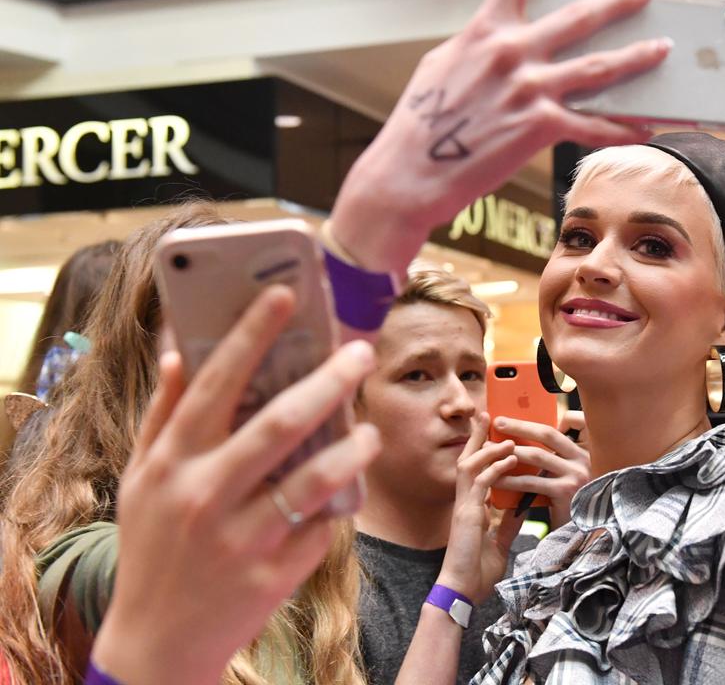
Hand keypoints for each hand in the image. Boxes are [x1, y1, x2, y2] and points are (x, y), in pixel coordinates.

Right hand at [91, 286, 380, 684]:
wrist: (155, 642)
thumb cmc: (152, 546)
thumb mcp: (141, 479)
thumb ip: (163, 414)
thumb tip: (182, 350)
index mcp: (172, 464)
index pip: (216, 385)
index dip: (252, 336)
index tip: (284, 295)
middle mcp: (205, 496)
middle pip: (278, 425)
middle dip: (326, 382)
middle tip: (360, 352)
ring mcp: (243, 539)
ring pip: (314, 480)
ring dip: (353, 448)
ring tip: (370, 430)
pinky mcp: (275, 575)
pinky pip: (320, 527)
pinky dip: (336, 504)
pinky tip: (343, 491)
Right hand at [330, 0, 669, 273]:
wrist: (411, 173)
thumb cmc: (419, 127)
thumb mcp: (441, 68)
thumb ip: (477, 49)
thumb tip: (498, 46)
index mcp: (484, 31)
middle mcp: (512, 53)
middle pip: (579, 15)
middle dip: (617, 1)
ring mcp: (530, 89)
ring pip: (599, 66)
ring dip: (637, 55)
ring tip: (660, 49)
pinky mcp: (540, 128)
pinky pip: (593, 125)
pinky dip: (623, 127)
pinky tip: (644, 127)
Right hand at [437, 413, 522, 604]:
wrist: (463, 592)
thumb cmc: (476, 572)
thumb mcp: (499, 543)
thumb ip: (507, 524)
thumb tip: (522, 508)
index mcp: (472, 508)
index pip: (477, 471)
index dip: (485, 451)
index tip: (496, 434)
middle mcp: (465, 502)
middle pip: (468, 459)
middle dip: (477, 437)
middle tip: (487, 414)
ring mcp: (464, 506)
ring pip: (470, 465)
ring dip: (489, 448)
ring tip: (508, 436)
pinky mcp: (466, 513)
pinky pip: (479, 483)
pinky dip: (494, 468)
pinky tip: (508, 458)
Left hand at [490, 410, 589, 528]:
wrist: (579, 534)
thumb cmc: (567, 503)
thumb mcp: (566, 475)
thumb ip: (553, 458)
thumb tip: (522, 438)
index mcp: (582, 451)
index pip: (568, 423)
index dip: (544, 417)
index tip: (526, 413)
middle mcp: (583, 459)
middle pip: (547, 434)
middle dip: (519, 427)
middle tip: (497, 422)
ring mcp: (576, 475)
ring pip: (536, 457)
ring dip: (510, 452)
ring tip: (489, 450)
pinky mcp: (565, 492)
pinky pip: (531, 482)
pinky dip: (511, 480)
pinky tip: (496, 479)